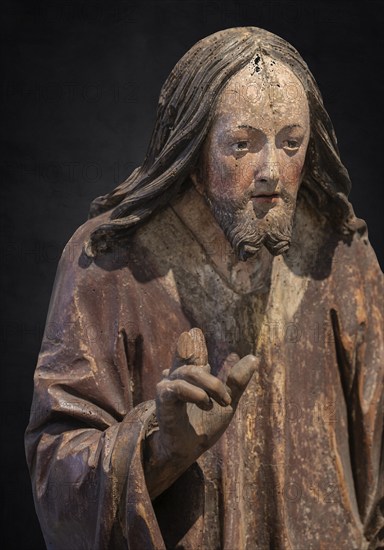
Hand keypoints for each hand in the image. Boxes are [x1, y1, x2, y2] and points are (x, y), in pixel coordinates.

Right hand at [144, 328, 257, 498]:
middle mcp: (176, 376)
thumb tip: (254, 357)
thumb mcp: (227, 402)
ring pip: (189, 372)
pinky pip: (177, 387)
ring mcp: (168, 385)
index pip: (191, 351)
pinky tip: (205, 403)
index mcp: (190, 374)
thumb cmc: (203, 426)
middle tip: (226, 399)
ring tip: (219, 405)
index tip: (194, 332)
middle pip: (194, 362)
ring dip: (210, 387)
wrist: (187, 451)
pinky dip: (195, 393)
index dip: (192, 342)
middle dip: (214, 381)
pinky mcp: (163, 399)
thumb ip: (237, 381)